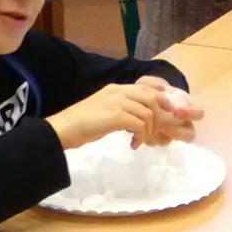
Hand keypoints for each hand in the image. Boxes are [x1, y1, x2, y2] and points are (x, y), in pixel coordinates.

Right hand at [48, 79, 202, 151]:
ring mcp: (116, 102)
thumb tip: (136, 118)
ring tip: (140, 141)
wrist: (63, 129)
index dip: (161, 97)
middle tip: (154, 132)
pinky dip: (141, 136)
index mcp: (115, 89)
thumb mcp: (103, 110)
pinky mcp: (115, 116)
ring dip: (148, 130)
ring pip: (148, 113)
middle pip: (151, 98)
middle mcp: (118, 92)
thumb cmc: (80, 124)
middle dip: (158, 116)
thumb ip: (119, 108)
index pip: (146, 87)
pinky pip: (139, 124)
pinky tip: (133, 145)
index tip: (168, 111)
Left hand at [135, 76, 204, 145]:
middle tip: (163, 125)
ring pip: (169, 141)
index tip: (176, 111)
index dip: (190, 114)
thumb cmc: (151, 91)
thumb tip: (160, 87)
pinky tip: (140, 129)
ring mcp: (170, 134)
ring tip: (147, 127)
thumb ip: (153, 83)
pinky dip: (148, 137)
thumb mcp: (150, 83)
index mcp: (187, 107)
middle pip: (189, 135)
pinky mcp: (157, 139)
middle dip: (176, 131)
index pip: (198, 113)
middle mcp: (182, 124)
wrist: (138, 101)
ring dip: (159, 135)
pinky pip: (155, 142)